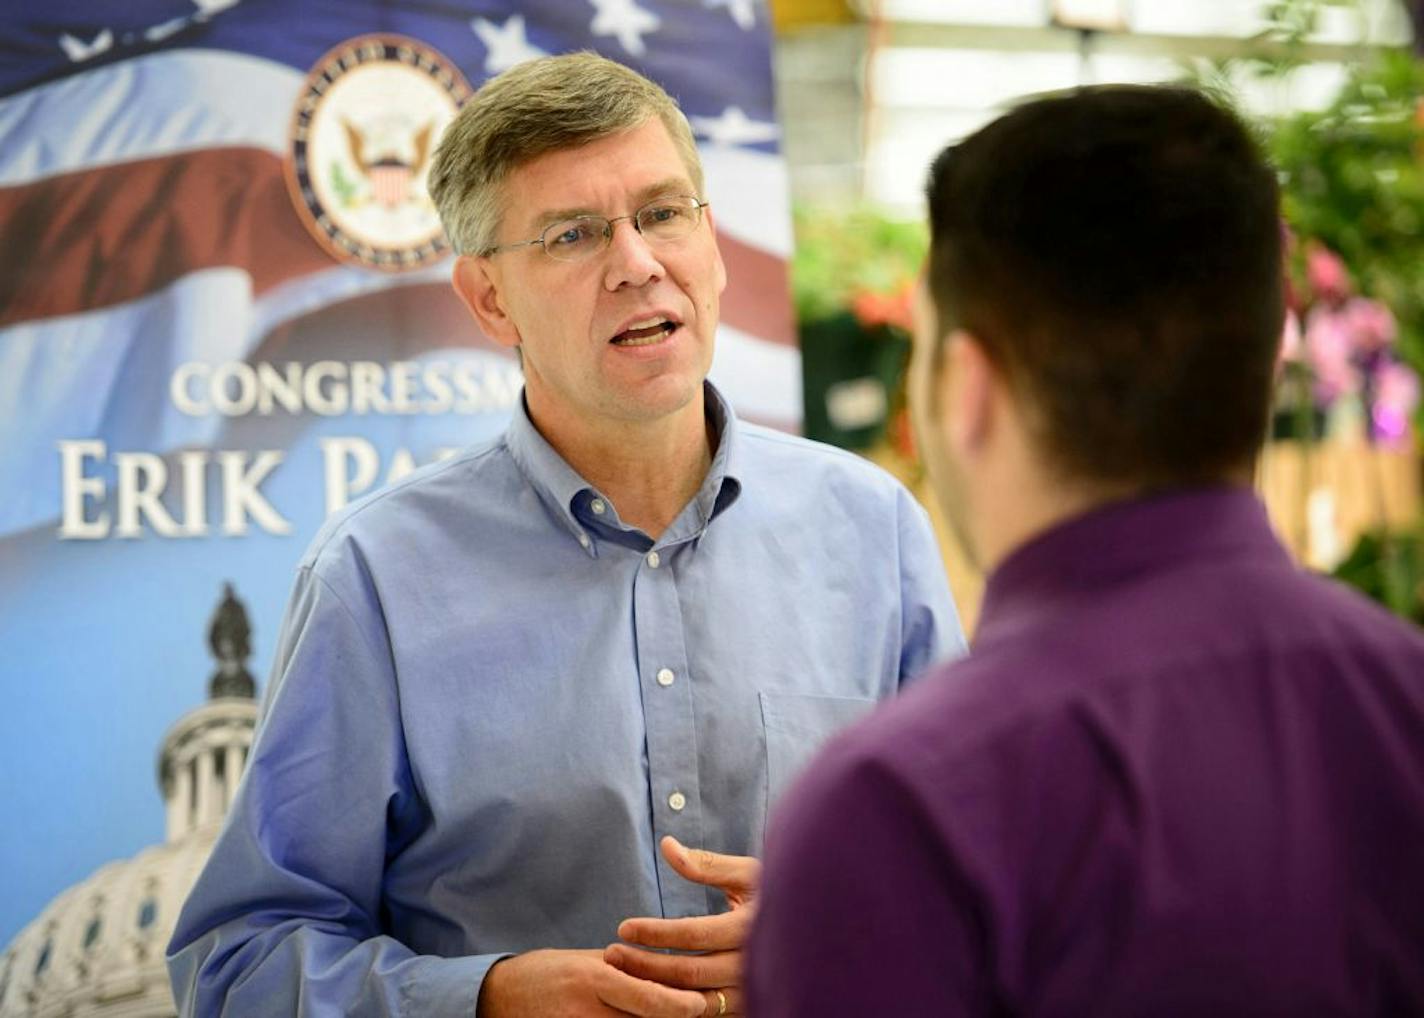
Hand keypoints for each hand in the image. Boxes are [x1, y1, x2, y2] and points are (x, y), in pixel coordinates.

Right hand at [476, 948, 706, 1017]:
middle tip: (699, 1010)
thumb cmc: (549, 972)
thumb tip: (669, 972)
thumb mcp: (588, 960)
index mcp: (593, 978)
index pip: (648, 998)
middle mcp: (586, 1009)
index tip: (701, 1004)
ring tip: (671, 1016)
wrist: (500, 996)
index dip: (680, 1005)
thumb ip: (626, 967)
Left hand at [605, 837, 761, 1016]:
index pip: (693, 934)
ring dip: (654, 989)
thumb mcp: (746, 873)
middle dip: (644, 964)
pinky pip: (704, 1013)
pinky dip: (674, 1006)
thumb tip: (666, 845)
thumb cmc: (774, 894)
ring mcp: (751, 990)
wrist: (814, 930)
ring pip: (693, 1000)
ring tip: (622, 975)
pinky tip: (650, 993)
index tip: (623, 928)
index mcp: (751, 926)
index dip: (655, 932)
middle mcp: (753, 963)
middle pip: (689, 972)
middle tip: (611, 954)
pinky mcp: (747, 1006)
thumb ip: (705, 864)